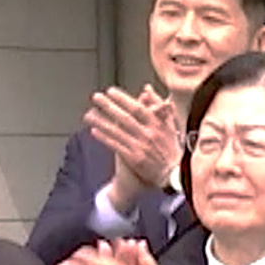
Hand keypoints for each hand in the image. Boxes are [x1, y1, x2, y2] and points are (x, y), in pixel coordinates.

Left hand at [90, 86, 183, 204]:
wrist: (175, 174)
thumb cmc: (171, 148)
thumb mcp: (170, 125)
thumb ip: (158, 105)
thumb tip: (146, 89)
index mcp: (158, 125)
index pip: (138, 108)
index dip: (123, 99)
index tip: (110, 91)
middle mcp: (149, 135)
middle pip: (125, 118)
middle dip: (109, 106)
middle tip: (96, 97)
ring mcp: (141, 147)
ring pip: (118, 132)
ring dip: (102, 122)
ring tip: (89, 114)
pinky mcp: (134, 159)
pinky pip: (117, 146)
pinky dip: (105, 139)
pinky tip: (94, 131)